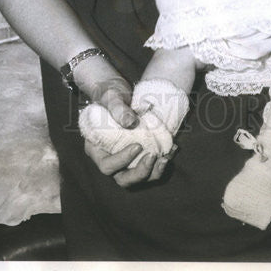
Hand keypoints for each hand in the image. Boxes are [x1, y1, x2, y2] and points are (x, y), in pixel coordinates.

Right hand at [76, 57, 172, 185]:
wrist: (120, 93)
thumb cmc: (110, 94)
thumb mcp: (111, 97)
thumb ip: (117, 108)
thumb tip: (130, 122)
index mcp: (97, 149)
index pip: (107, 165)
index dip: (121, 160)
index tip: (137, 146)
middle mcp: (110, 158)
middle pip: (122, 178)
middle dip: (140, 172)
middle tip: (153, 156)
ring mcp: (125, 160)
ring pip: (138, 177)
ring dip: (153, 172)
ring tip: (166, 158)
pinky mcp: (139, 156)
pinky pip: (150, 166)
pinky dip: (161, 161)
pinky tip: (173, 149)